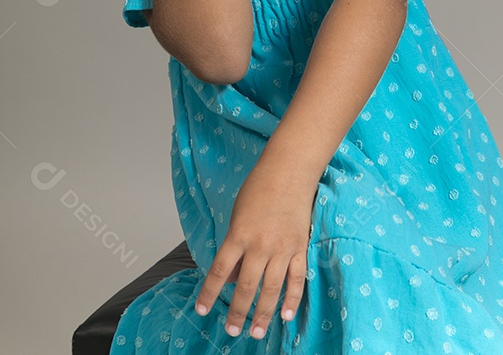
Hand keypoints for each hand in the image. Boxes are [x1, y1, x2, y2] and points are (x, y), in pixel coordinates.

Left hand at [194, 158, 316, 340]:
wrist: (289, 171)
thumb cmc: (258, 188)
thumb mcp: (237, 215)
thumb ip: (234, 247)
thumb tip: (231, 278)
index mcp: (238, 235)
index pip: (219, 271)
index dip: (209, 293)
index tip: (202, 310)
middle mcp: (259, 245)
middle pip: (245, 286)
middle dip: (237, 312)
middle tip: (232, 331)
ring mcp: (282, 249)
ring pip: (271, 289)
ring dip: (262, 314)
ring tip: (254, 332)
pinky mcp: (299, 248)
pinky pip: (296, 279)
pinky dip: (292, 299)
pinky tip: (285, 316)